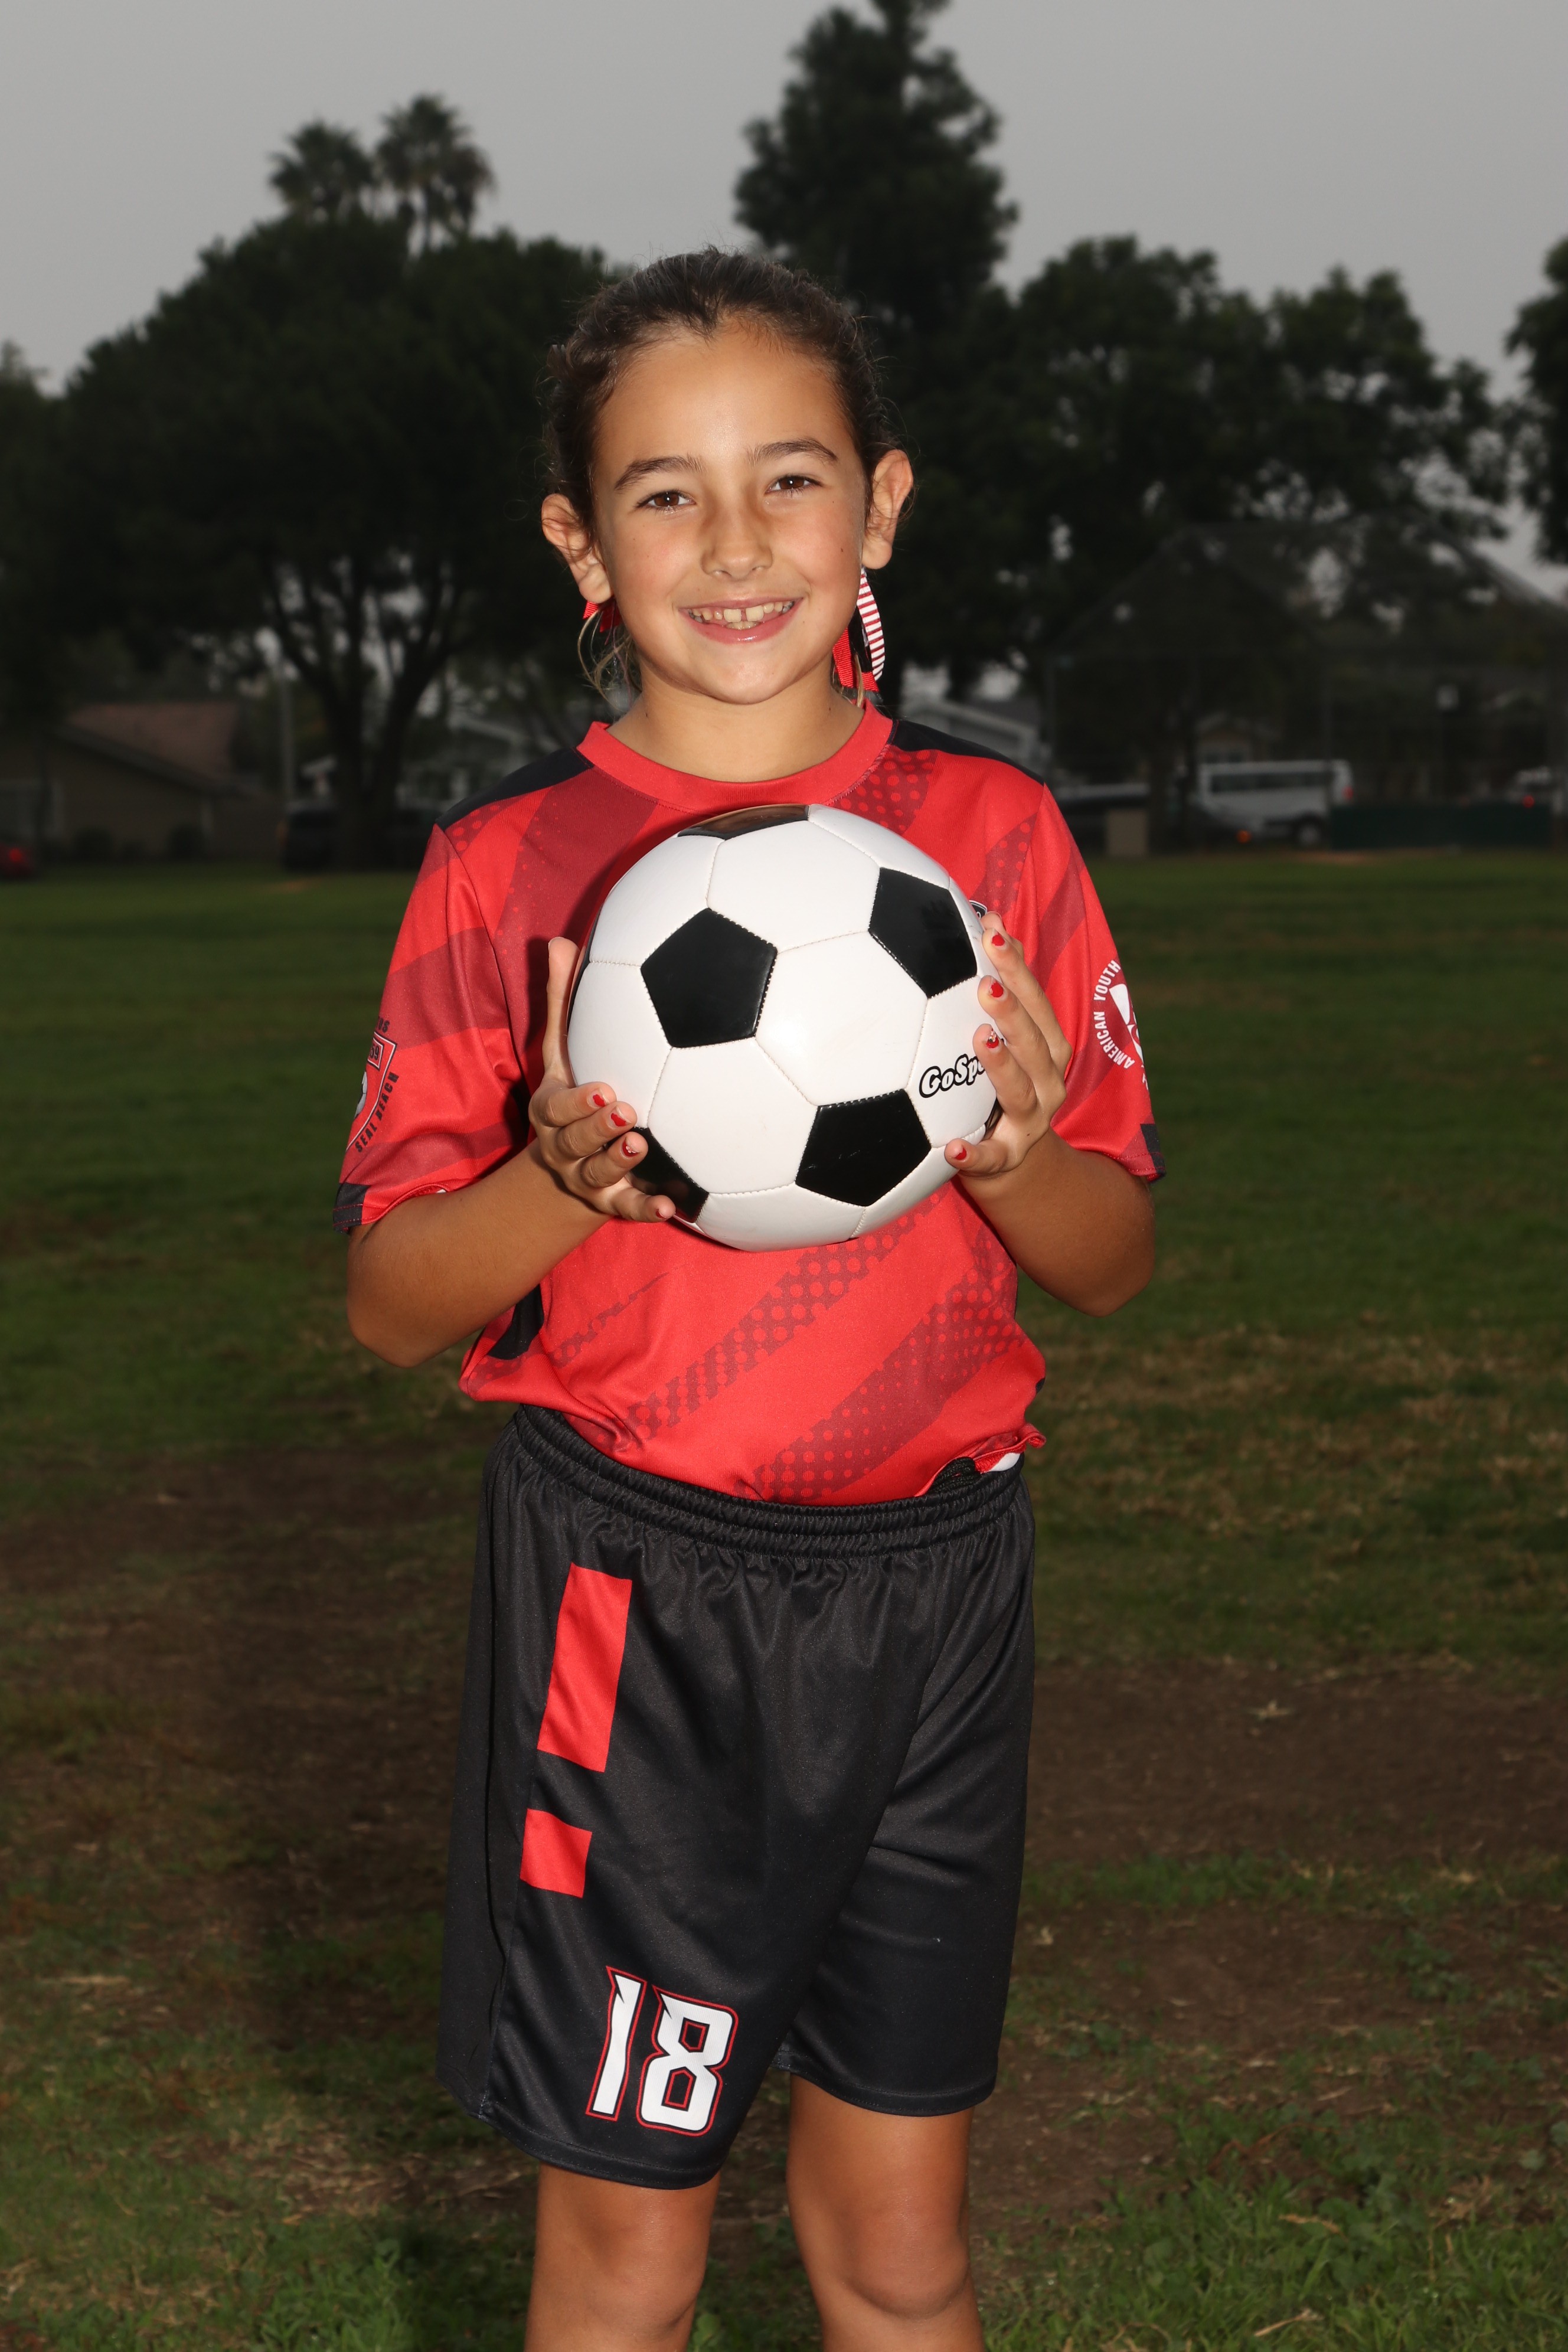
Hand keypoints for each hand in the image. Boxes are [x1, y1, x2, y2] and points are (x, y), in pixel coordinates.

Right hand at [528, 937, 675, 1222]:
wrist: (572, 1165)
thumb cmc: (575, 1093)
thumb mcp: (563, 1052)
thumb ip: (562, 1002)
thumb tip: (559, 941)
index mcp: (551, 1112)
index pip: (555, 1109)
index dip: (575, 1103)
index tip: (602, 1087)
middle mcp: (565, 1149)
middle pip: (574, 1143)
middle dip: (596, 1130)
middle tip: (627, 1112)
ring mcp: (589, 1179)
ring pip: (599, 1176)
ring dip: (618, 1163)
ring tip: (640, 1145)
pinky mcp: (615, 1203)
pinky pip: (630, 1211)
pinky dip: (648, 1210)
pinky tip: (674, 1207)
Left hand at [945, 909, 1071, 1186]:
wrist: (1012, 1162)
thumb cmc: (1001, 1082)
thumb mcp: (1012, 1036)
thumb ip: (1005, 983)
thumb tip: (990, 917)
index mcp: (1048, 1049)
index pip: (1038, 1003)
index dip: (1017, 968)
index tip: (992, 933)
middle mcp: (1047, 1083)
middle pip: (1035, 1044)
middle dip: (1014, 1011)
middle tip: (984, 983)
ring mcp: (1029, 1123)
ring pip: (1019, 1094)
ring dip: (1002, 1066)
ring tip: (980, 1039)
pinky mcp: (1005, 1159)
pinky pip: (990, 1160)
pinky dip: (973, 1156)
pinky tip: (951, 1148)